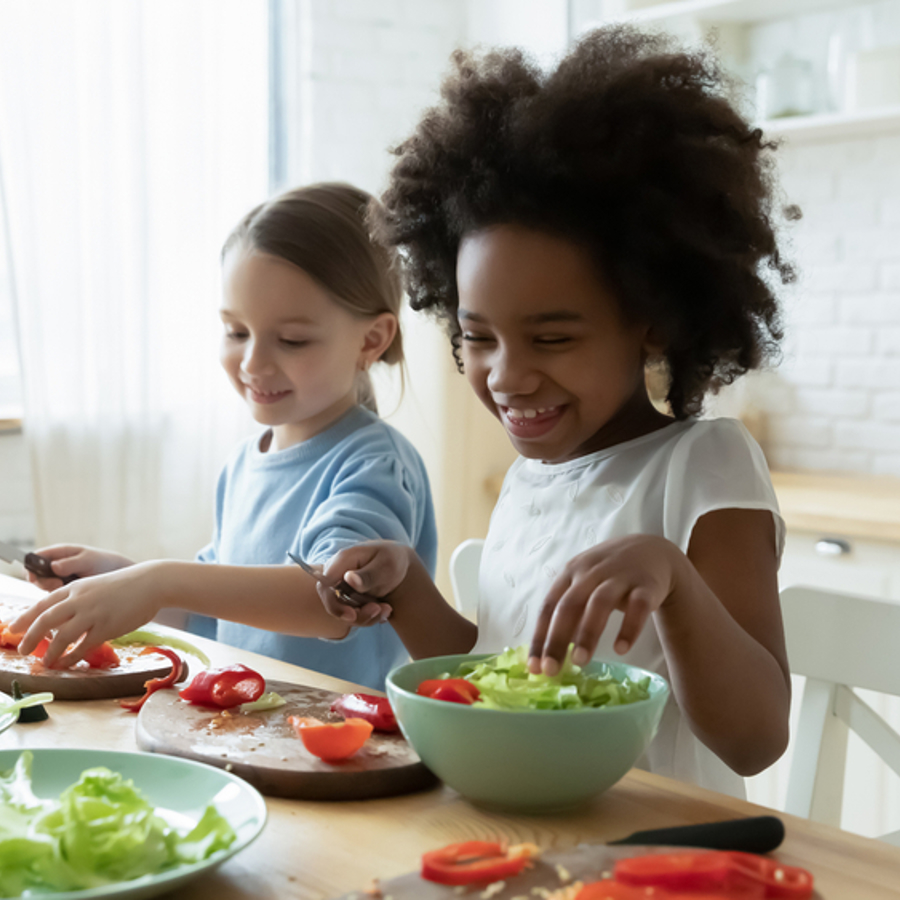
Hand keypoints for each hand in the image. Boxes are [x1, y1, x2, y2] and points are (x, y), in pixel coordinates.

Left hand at [9, 561, 163, 667]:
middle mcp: (80, 599)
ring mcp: (93, 613)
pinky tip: (66, 664)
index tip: (13, 628)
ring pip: (61, 636)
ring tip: (44, 662)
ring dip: (50, 652)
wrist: (151, 583)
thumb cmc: (126, 585)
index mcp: (75, 587)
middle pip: (45, 620)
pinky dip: (71, 658)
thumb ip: (79, 600)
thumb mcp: (96, 586)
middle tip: (22, 649)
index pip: (43, 603)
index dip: (25, 617)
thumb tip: (64, 619)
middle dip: (30, 637)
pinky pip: (83, 647)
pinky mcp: (106, 627)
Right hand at [25, 544, 133, 590]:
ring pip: (43, 587)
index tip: (35, 578)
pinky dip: (59, 596)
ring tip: (66, 588)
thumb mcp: (88, 560)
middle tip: (57, 585)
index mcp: (59, 553)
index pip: (35, 558)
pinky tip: (71, 594)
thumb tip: (53, 566)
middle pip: (35, 575)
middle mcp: (55, 565)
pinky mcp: (63, 590)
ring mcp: (58, 578)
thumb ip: (71, 563)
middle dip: (43, 582)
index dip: (30, 567)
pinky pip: (53, 596)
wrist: (116, 575)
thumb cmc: (102, 562)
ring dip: (51, 590)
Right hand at [318, 542, 411, 626]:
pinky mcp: (348, 599)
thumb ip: (367, 575)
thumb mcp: (386, 565)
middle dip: (356, 615)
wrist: (399, 565)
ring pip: (344, 612)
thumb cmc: (391, 559)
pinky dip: (369, 616)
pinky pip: (354, 615)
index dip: (334, 604)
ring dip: (366, 616)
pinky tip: (385, 609)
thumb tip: (349, 579)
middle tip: (378, 610)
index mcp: (342, 560)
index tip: (353, 615)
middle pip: (333, 603)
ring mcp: (341, 588)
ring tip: (386, 609)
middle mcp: (337, 575)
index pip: (325, 586)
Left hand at [528, 534, 685, 674]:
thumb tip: (553, 653)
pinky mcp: (646, 585)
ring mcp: (619, 576)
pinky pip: (638, 606)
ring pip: (600, 603)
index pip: (548, 606)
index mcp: (571, 573)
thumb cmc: (610, 575)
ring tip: (580, 662)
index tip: (534, 667)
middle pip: (569, 605)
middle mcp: (591, 572)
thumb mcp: (585, 584)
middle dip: (557, 639)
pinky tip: (621, 649)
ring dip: (587, 633)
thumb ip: (571, 613)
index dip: (539, 637)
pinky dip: (629, 628)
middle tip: (551, 670)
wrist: (653, 551)